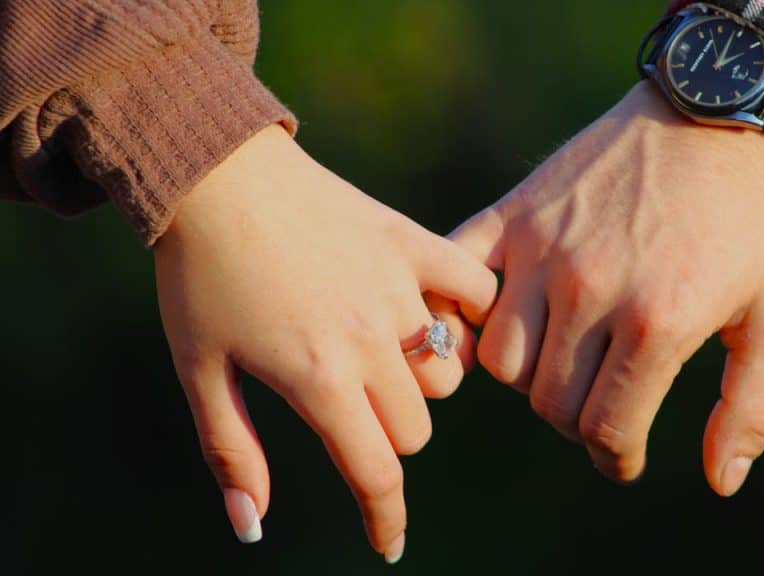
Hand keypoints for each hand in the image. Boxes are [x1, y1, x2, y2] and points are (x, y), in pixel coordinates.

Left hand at [154, 125, 495, 559]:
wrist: (219, 176)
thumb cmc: (200, 278)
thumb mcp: (201, 371)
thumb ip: (232, 452)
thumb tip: (252, 530)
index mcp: (318, 377)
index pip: (376, 472)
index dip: (384, 518)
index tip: (387, 543)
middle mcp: (370, 338)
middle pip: (414, 428)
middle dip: (384, 435)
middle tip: (346, 401)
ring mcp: (400, 288)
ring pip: (448, 372)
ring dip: (421, 381)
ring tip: (383, 352)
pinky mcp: (414, 244)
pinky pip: (476, 292)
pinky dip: (468, 313)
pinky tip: (437, 313)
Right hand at [451, 82, 763, 494]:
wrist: (712, 117)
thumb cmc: (752, 224)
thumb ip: (754, 407)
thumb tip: (719, 482)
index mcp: (658, 320)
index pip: (605, 428)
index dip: (616, 457)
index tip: (622, 456)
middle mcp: (590, 288)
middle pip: (550, 403)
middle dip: (578, 422)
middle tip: (602, 407)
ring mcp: (544, 249)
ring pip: (501, 360)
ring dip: (532, 377)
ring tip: (565, 362)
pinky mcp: (514, 215)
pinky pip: (458, 283)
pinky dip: (461, 314)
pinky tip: (493, 323)